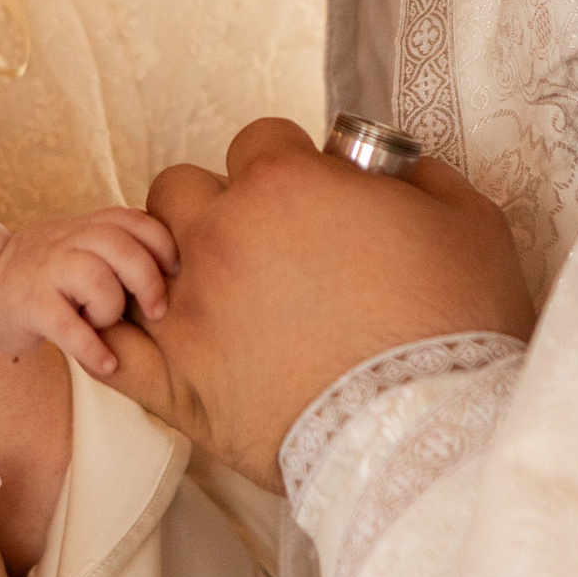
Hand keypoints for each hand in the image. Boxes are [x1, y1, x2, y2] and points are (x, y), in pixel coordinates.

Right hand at [0, 209, 179, 377]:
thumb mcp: (82, 247)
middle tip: (157, 311)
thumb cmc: (49, 273)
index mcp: (88, 227)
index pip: (135, 221)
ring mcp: (47, 271)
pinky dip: (92, 348)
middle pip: (120, 246)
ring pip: (96, 280)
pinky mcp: (30, 305)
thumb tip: (181, 268)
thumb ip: (120, 248)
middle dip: (148, 280)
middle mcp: (68, 240)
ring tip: (106, 326)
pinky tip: (106, 363)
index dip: (162, 244)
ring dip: (111, 309)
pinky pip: (67, 326)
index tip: (175, 271)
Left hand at [103, 118, 535, 491]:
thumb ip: (417, 176)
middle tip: (262, 246)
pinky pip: (111, 348)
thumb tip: (392, 168)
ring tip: (217, 298)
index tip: (314, 197)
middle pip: (183, 189)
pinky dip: (117, 339)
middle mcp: (222, 235)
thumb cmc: (454, 326)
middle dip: (216, 205)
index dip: (290, 165)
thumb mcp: (466, 221)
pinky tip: (142, 341)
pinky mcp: (175, 382)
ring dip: (175, 268)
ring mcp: (190, 309)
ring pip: (143, 259)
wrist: (431, 435)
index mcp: (283, 185)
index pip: (260, 141)